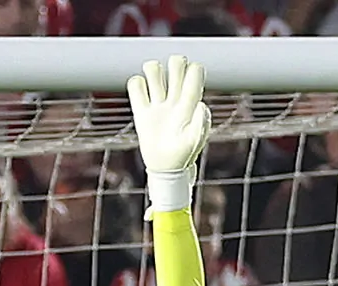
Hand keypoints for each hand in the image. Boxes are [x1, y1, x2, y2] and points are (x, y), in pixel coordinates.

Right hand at [126, 56, 211, 211]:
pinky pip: (135, 85)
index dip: (193, 70)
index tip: (192, 75)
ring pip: (154, 70)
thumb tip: (201, 104)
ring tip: (156, 86)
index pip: (194, 74)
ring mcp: (158, 104)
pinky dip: (136, 83)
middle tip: (172, 76)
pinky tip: (141, 94)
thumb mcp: (195, 141)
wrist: (166, 169)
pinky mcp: (142, 111)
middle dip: (175, 64)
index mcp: (190, 104)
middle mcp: (174, 99)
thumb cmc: (183, 155)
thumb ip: (201, 123)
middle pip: (175, 65)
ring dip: (154, 70)